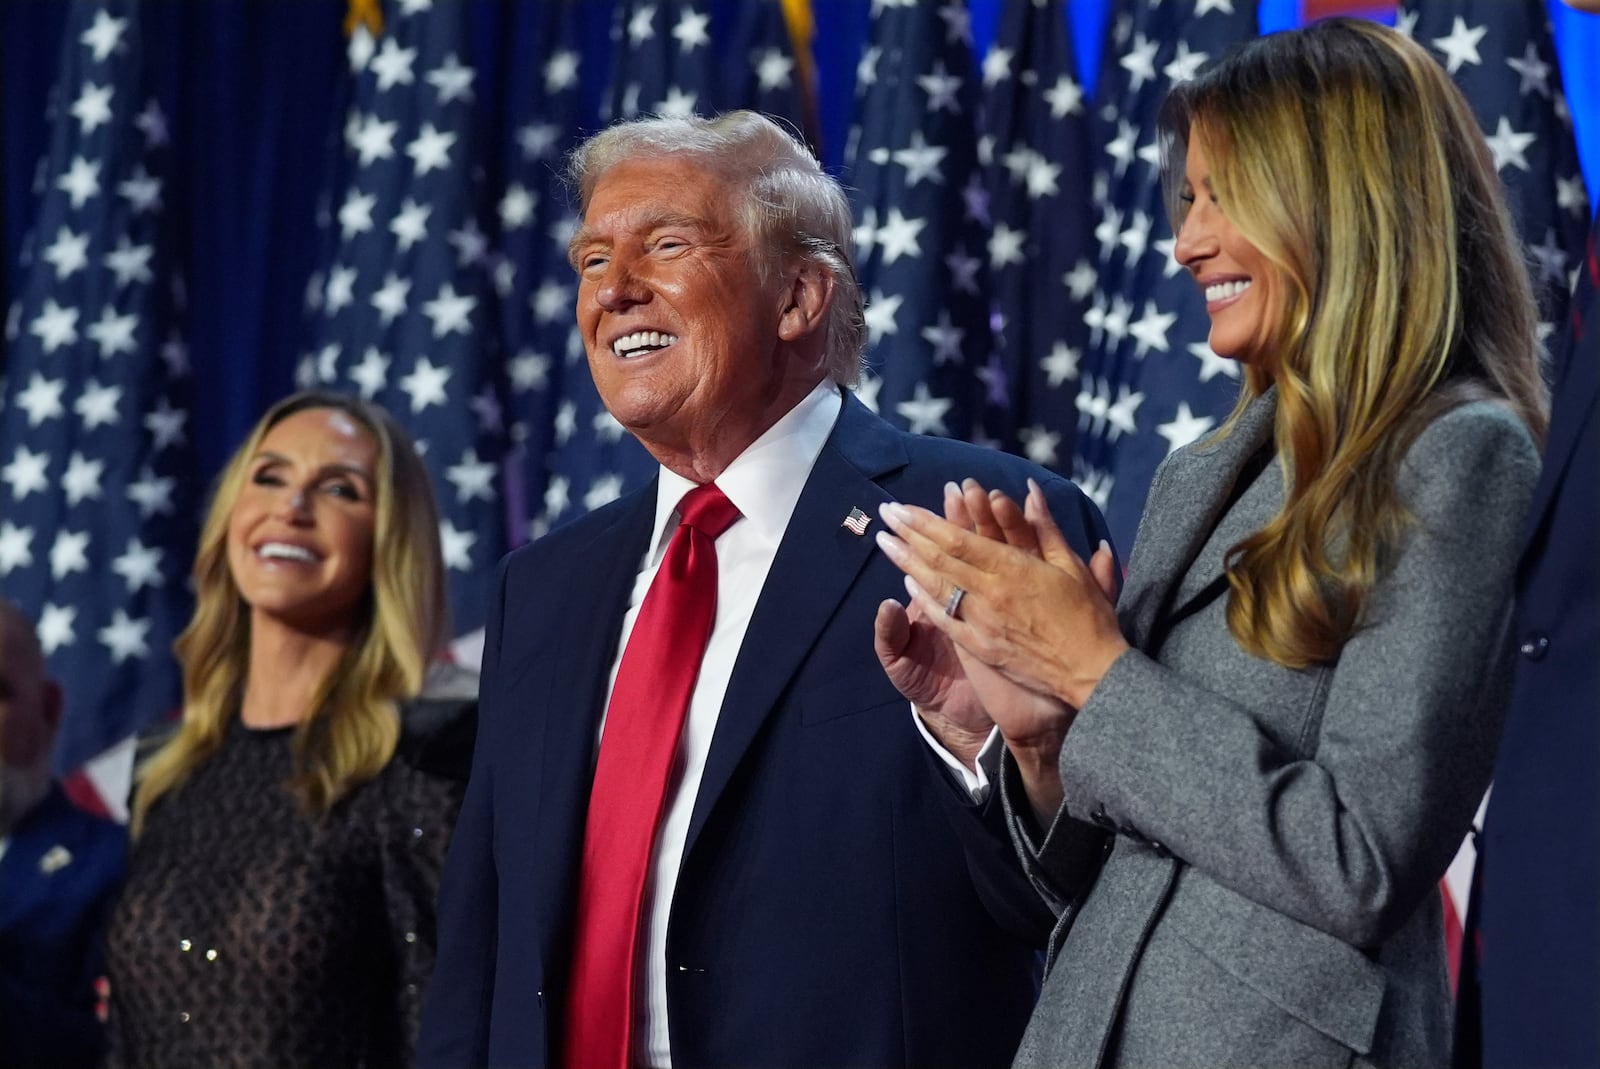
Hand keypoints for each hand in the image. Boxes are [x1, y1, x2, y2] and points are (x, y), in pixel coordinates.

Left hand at [874, 480, 1127, 715]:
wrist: (1091, 674)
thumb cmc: (1089, 617)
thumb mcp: (1071, 566)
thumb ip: (1045, 528)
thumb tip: (1030, 490)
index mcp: (1013, 569)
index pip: (957, 540)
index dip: (925, 521)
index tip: (902, 506)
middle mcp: (990, 593)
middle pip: (939, 558)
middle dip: (908, 534)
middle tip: (884, 513)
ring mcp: (981, 621)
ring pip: (935, 586)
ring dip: (905, 562)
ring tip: (884, 541)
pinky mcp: (980, 646)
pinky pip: (945, 619)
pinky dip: (924, 599)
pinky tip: (907, 584)